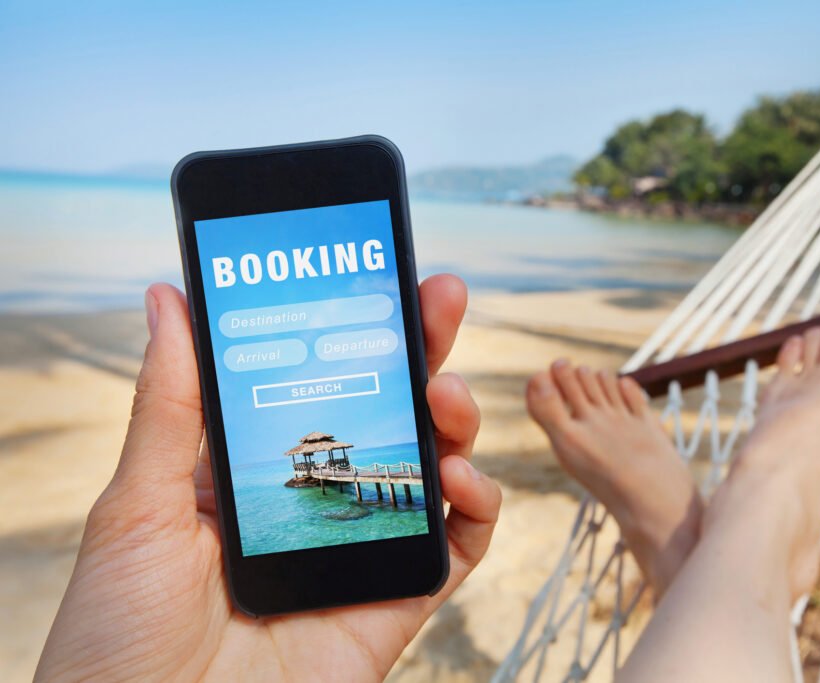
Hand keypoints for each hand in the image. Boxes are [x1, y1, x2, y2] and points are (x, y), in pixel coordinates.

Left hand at [35, 275, 500, 681]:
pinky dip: (476, 503)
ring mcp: (363, 546)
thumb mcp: (137, 506)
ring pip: (434, 464)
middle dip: (423, 348)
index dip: (356, 330)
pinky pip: (460, 543)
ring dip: (454, 418)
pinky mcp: (399, 598)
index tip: (376, 274)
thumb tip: (168, 298)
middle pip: (389, 410)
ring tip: (444, 395)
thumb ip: (170, 404)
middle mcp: (319, 500)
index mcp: (258, 468)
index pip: (320, 383)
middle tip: (440, 295)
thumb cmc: (120, 636)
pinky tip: (456, 477)